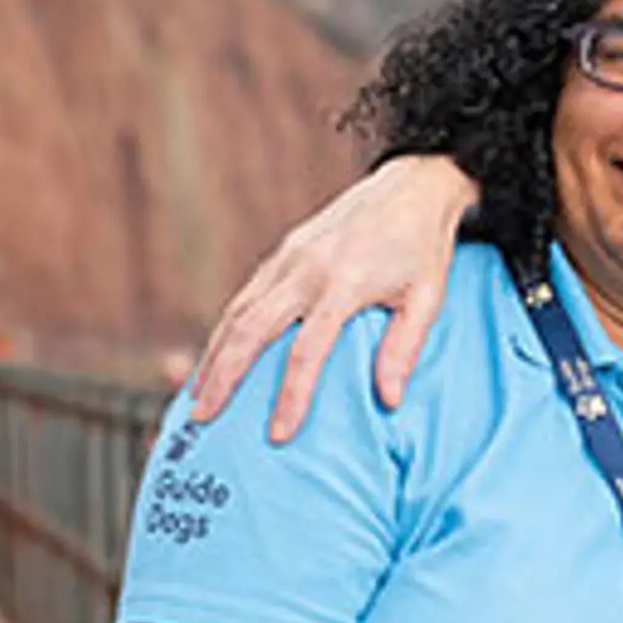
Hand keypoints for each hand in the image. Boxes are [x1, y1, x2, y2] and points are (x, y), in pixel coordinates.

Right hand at [192, 156, 480, 441]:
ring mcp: (289, 258)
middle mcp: (307, 269)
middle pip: (252, 330)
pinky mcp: (283, 253)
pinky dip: (223, 330)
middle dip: (224, 377)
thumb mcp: (427, 298)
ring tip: (195, 397)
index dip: (291, 395)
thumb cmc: (423, 250)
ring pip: (238, 312)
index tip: (278, 435)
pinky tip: (212, 358)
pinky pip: (245, 297)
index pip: (308, 350)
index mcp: (345, 283)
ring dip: (213, 356)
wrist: (412, 187)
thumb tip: (388, 401)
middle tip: (202, 419)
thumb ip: (404, 349)